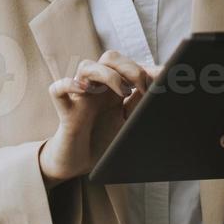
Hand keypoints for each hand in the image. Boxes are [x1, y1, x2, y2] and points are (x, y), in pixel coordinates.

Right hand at [38, 51, 158, 185]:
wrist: (79, 165)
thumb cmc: (104, 141)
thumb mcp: (128, 122)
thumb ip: (140, 105)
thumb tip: (160, 88)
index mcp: (115, 88)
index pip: (129, 65)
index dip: (147, 68)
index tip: (166, 77)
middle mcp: (98, 87)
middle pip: (109, 58)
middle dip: (129, 66)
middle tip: (143, 85)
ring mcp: (80, 97)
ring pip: (86, 66)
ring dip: (107, 73)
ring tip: (123, 91)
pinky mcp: (65, 111)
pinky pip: (57, 89)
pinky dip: (69, 85)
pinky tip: (83, 90)